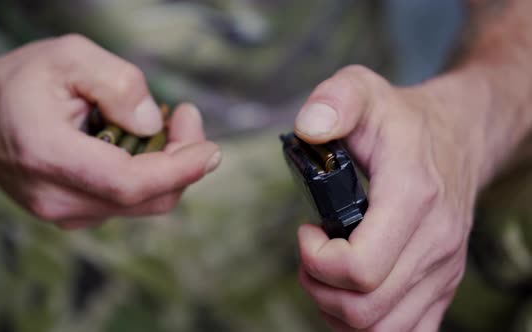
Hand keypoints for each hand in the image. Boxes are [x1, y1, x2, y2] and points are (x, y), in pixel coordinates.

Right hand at [0, 35, 220, 228]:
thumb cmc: (21, 83)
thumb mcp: (68, 57)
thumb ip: (116, 82)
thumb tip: (152, 123)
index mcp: (49, 156)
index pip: (129, 183)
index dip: (180, 169)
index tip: (212, 150)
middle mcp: (57, 198)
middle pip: (147, 199)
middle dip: (183, 162)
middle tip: (186, 116)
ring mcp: (65, 214)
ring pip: (142, 203)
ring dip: (167, 167)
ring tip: (161, 121)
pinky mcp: (75, 214)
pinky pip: (128, 202)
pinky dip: (149, 175)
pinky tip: (140, 142)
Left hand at [294, 65, 481, 330]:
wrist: (458, 133)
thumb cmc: (403, 118)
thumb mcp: (363, 89)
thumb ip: (335, 100)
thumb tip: (309, 127)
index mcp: (412, 198)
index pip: (360, 268)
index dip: (317, 259)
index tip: (308, 230)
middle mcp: (435, 242)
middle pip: (365, 309)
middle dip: (319, 287)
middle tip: (311, 252)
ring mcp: (442, 268)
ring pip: (383, 329)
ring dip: (339, 310)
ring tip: (328, 272)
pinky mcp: (443, 283)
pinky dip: (368, 324)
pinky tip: (352, 293)